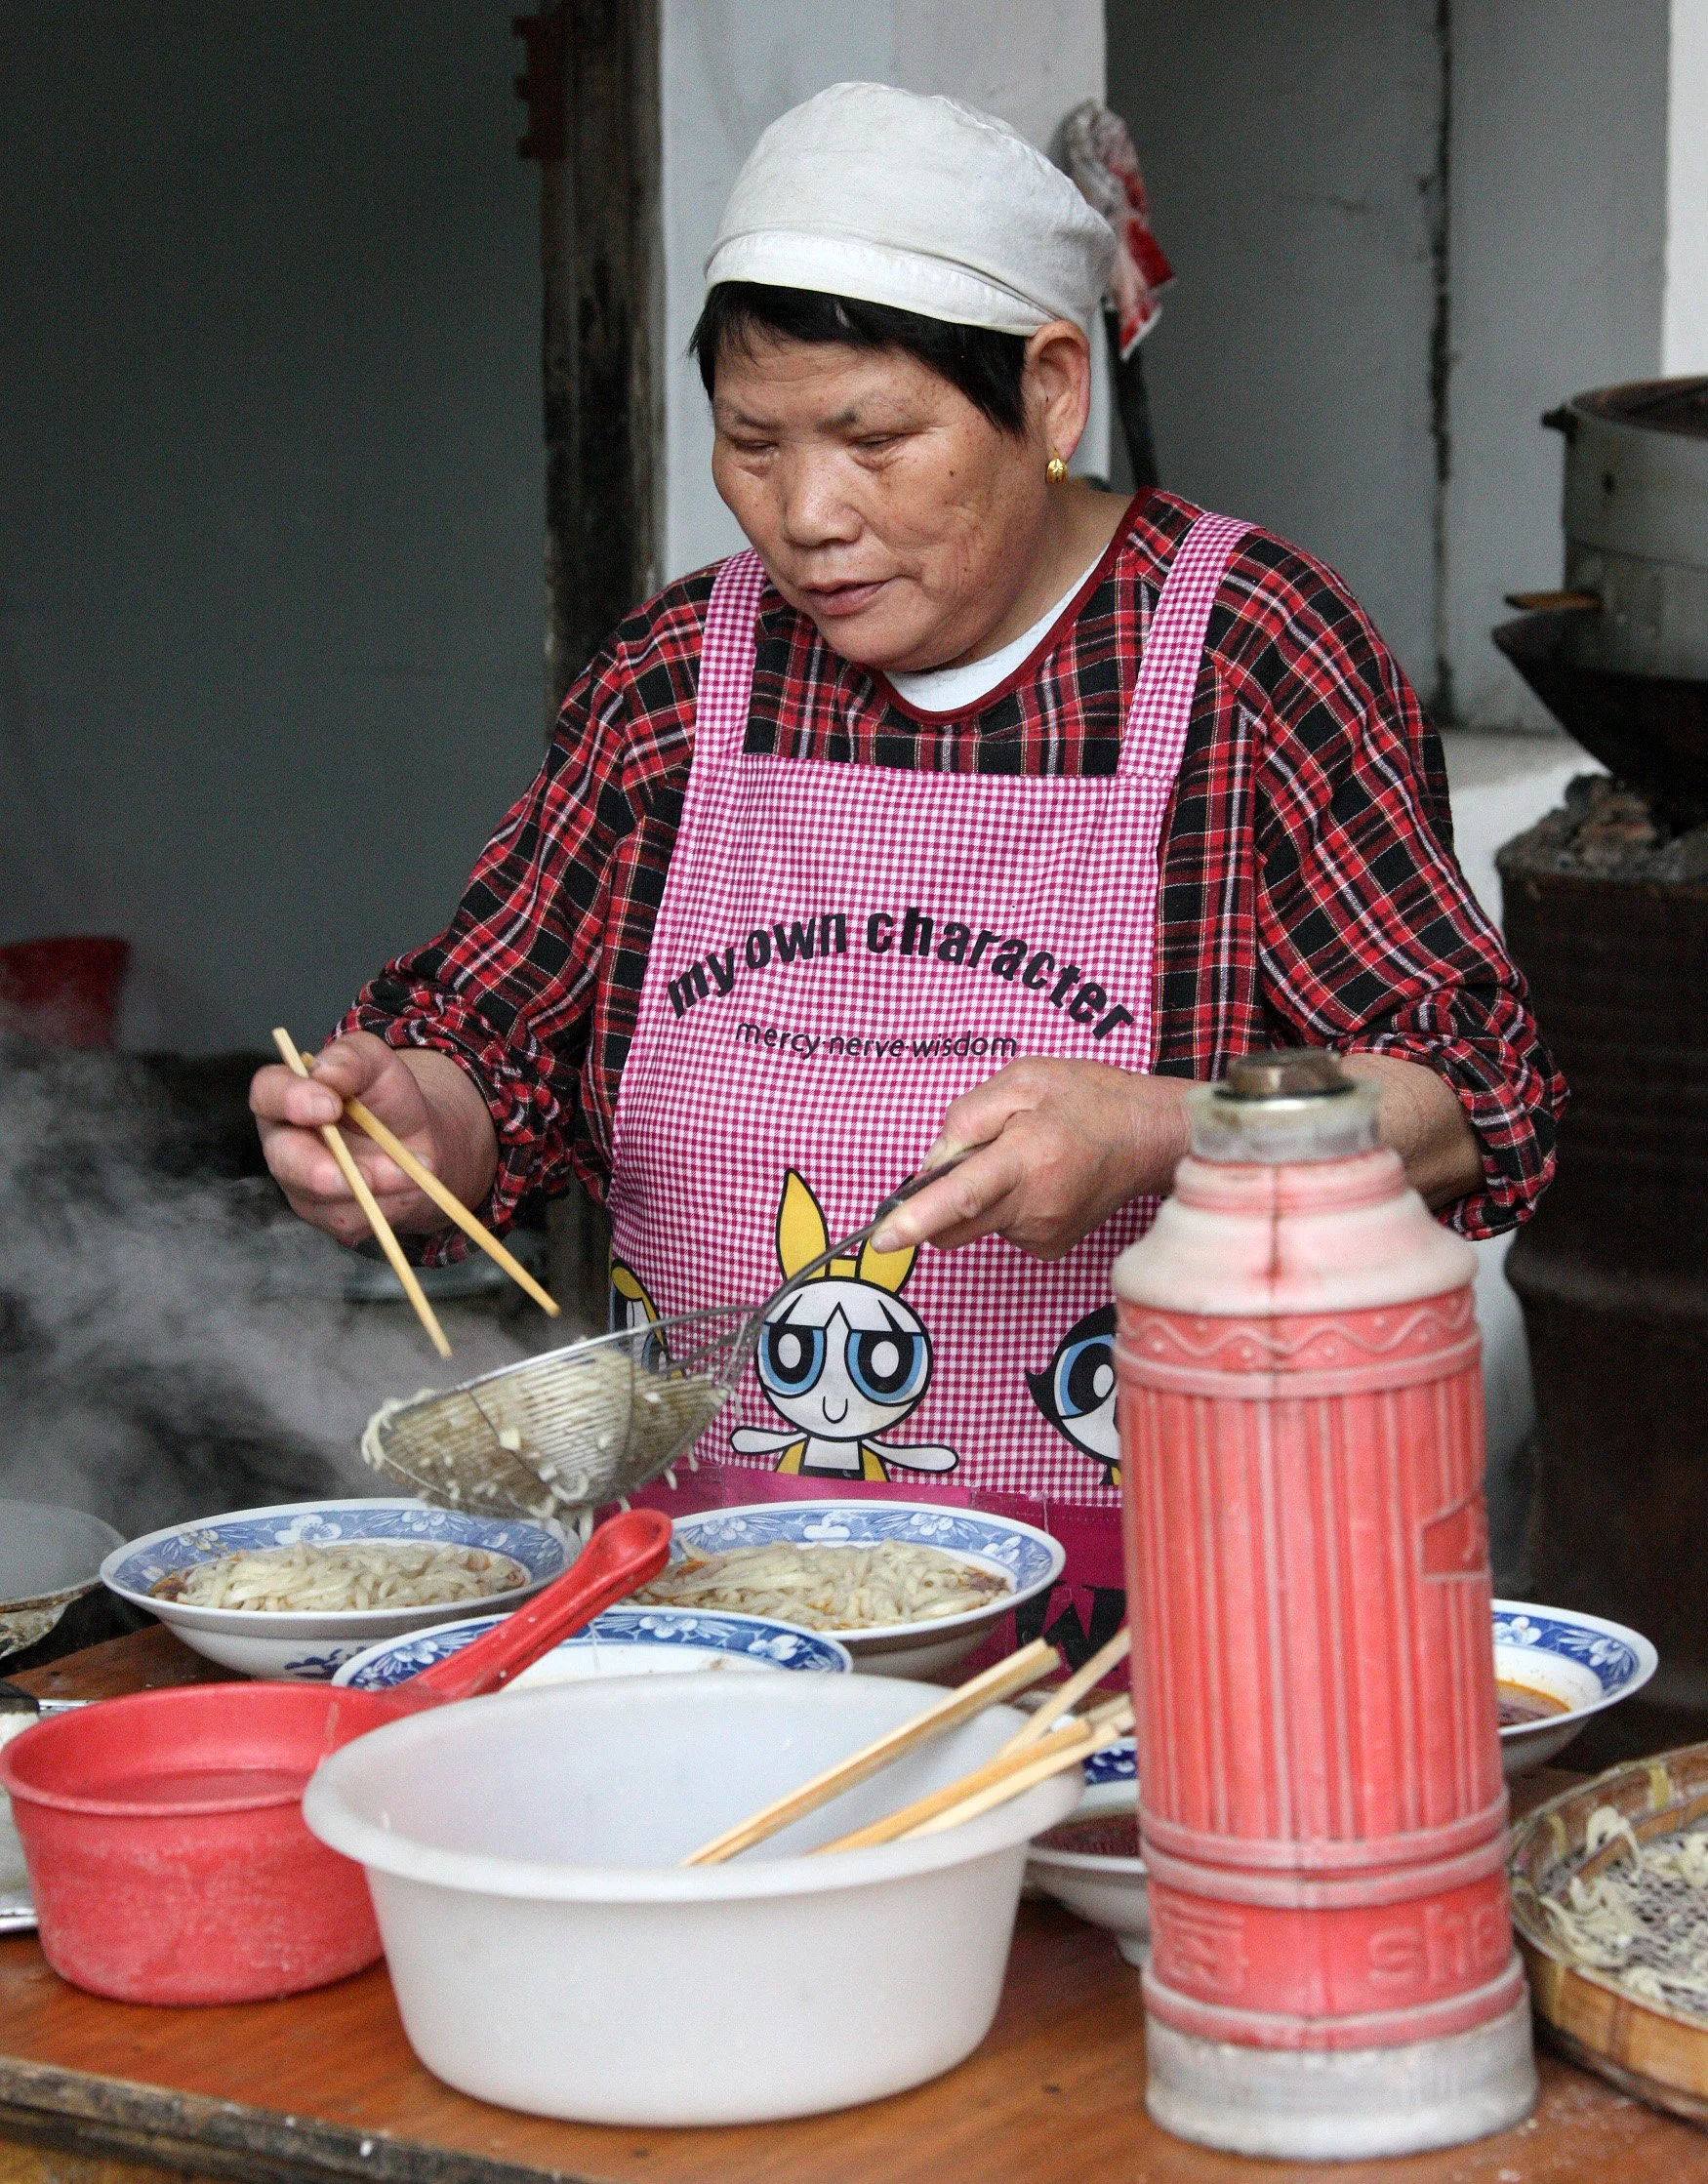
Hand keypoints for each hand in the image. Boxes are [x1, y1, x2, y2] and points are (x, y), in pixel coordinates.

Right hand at [249, 1033, 495, 1244]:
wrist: (416, 1141)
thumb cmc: (385, 1097)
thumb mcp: (377, 1063)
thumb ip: (350, 1058)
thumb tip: (325, 1073)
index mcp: (287, 1096)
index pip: (267, 1093)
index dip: (291, 1100)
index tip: (330, 1105)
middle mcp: (285, 1142)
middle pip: (283, 1158)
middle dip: (318, 1169)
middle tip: (356, 1172)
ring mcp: (302, 1184)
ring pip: (320, 1197)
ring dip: (368, 1187)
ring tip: (406, 1172)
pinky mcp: (327, 1215)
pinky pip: (348, 1219)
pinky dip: (383, 1204)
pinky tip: (405, 1184)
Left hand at [872, 1058, 1191, 1261]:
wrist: (1148, 1138)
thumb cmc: (1085, 1100)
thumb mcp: (1023, 1079)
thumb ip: (967, 1117)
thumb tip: (932, 1165)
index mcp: (1026, 1158)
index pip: (962, 1196)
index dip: (916, 1219)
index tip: (882, 1239)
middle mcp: (1033, 1206)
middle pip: (953, 1225)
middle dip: (938, 1201)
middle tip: (976, 1153)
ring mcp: (1043, 1233)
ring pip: (975, 1223)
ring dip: (980, 1194)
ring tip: (1023, 1156)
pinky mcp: (1048, 1248)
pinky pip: (1000, 1228)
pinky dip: (1003, 1205)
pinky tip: (1037, 1178)